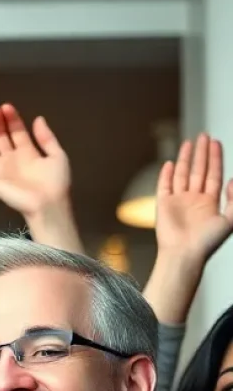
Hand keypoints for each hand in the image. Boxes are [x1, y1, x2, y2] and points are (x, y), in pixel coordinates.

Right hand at [0, 103, 70, 218]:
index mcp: (27, 152)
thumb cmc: (55, 182)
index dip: (11, 119)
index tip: (6, 106)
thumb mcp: (57, 155)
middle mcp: (11, 159)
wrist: (48, 204)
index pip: (16, 131)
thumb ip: (46, 137)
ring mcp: (0, 169)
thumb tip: (38, 118)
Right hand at [155, 133, 232, 265]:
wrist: (184, 254)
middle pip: (199, 170)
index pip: (214, 174)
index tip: (215, 142)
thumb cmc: (207, 242)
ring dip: (185, 159)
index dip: (215, 158)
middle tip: (204, 136)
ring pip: (182, 175)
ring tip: (189, 143)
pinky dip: (166, 175)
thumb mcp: (231, 219)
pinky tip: (169, 163)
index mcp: (210, 202)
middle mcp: (194, 199)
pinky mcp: (163, 206)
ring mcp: (178, 202)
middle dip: (202, 153)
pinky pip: (164, 186)